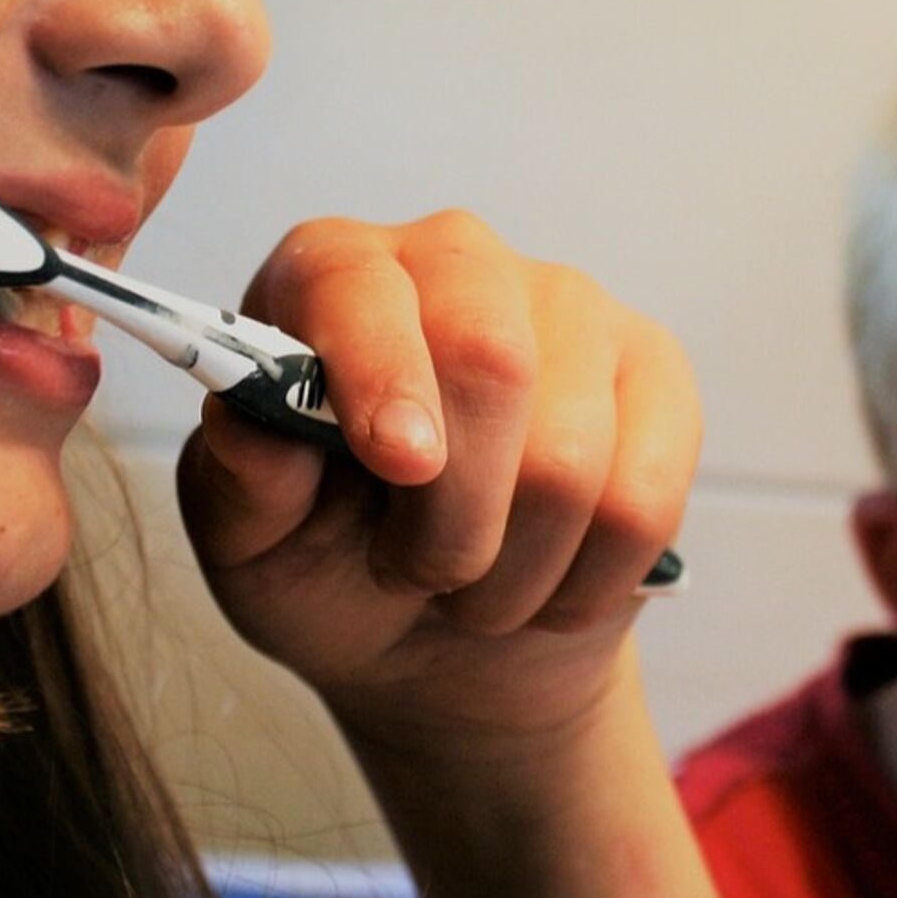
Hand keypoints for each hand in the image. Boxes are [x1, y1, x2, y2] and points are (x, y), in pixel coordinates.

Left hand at [175, 210, 700, 762]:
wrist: (444, 637)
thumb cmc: (333, 569)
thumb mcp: (253, 547)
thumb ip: (242, 482)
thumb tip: (251, 419)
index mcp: (335, 274)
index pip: (361, 286)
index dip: (383, 374)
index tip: (397, 465)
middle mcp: (458, 260)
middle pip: (489, 360)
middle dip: (453, 513)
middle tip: (420, 572)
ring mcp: (571, 306)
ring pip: (571, 455)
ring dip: (515, 570)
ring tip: (477, 586)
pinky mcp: (654, 371)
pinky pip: (644, 495)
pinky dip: (589, 581)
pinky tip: (553, 582)